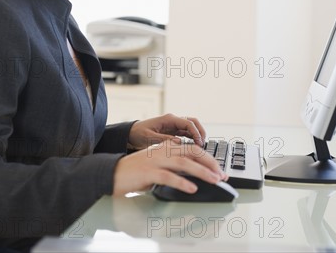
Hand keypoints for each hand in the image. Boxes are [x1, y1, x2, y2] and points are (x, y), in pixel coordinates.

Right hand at [112, 140, 226, 195]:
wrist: (113, 173)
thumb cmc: (137, 170)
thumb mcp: (159, 163)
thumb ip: (175, 164)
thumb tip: (196, 172)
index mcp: (167, 146)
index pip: (194, 149)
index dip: (209, 159)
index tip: (220, 170)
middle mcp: (164, 150)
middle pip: (193, 152)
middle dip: (211, 164)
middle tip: (222, 175)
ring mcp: (157, 160)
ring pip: (185, 163)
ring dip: (202, 172)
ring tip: (214, 180)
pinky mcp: (149, 172)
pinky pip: (169, 177)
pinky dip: (183, 182)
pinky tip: (193, 188)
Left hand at [128, 113, 206, 148]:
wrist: (131, 134)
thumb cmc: (138, 134)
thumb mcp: (150, 138)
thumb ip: (165, 139)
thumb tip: (178, 142)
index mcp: (168, 119)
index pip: (188, 122)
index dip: (196, 132)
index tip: (199, 142)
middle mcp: (173, 120)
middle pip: (193, 122)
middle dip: (200, 131)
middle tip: (203, 144)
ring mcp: (174, 125)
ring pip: (191, 127)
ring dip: (197, 135)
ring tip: (200, 147)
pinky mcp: (173, 131)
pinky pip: (186, 133)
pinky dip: (192, 138)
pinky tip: (193, 147)